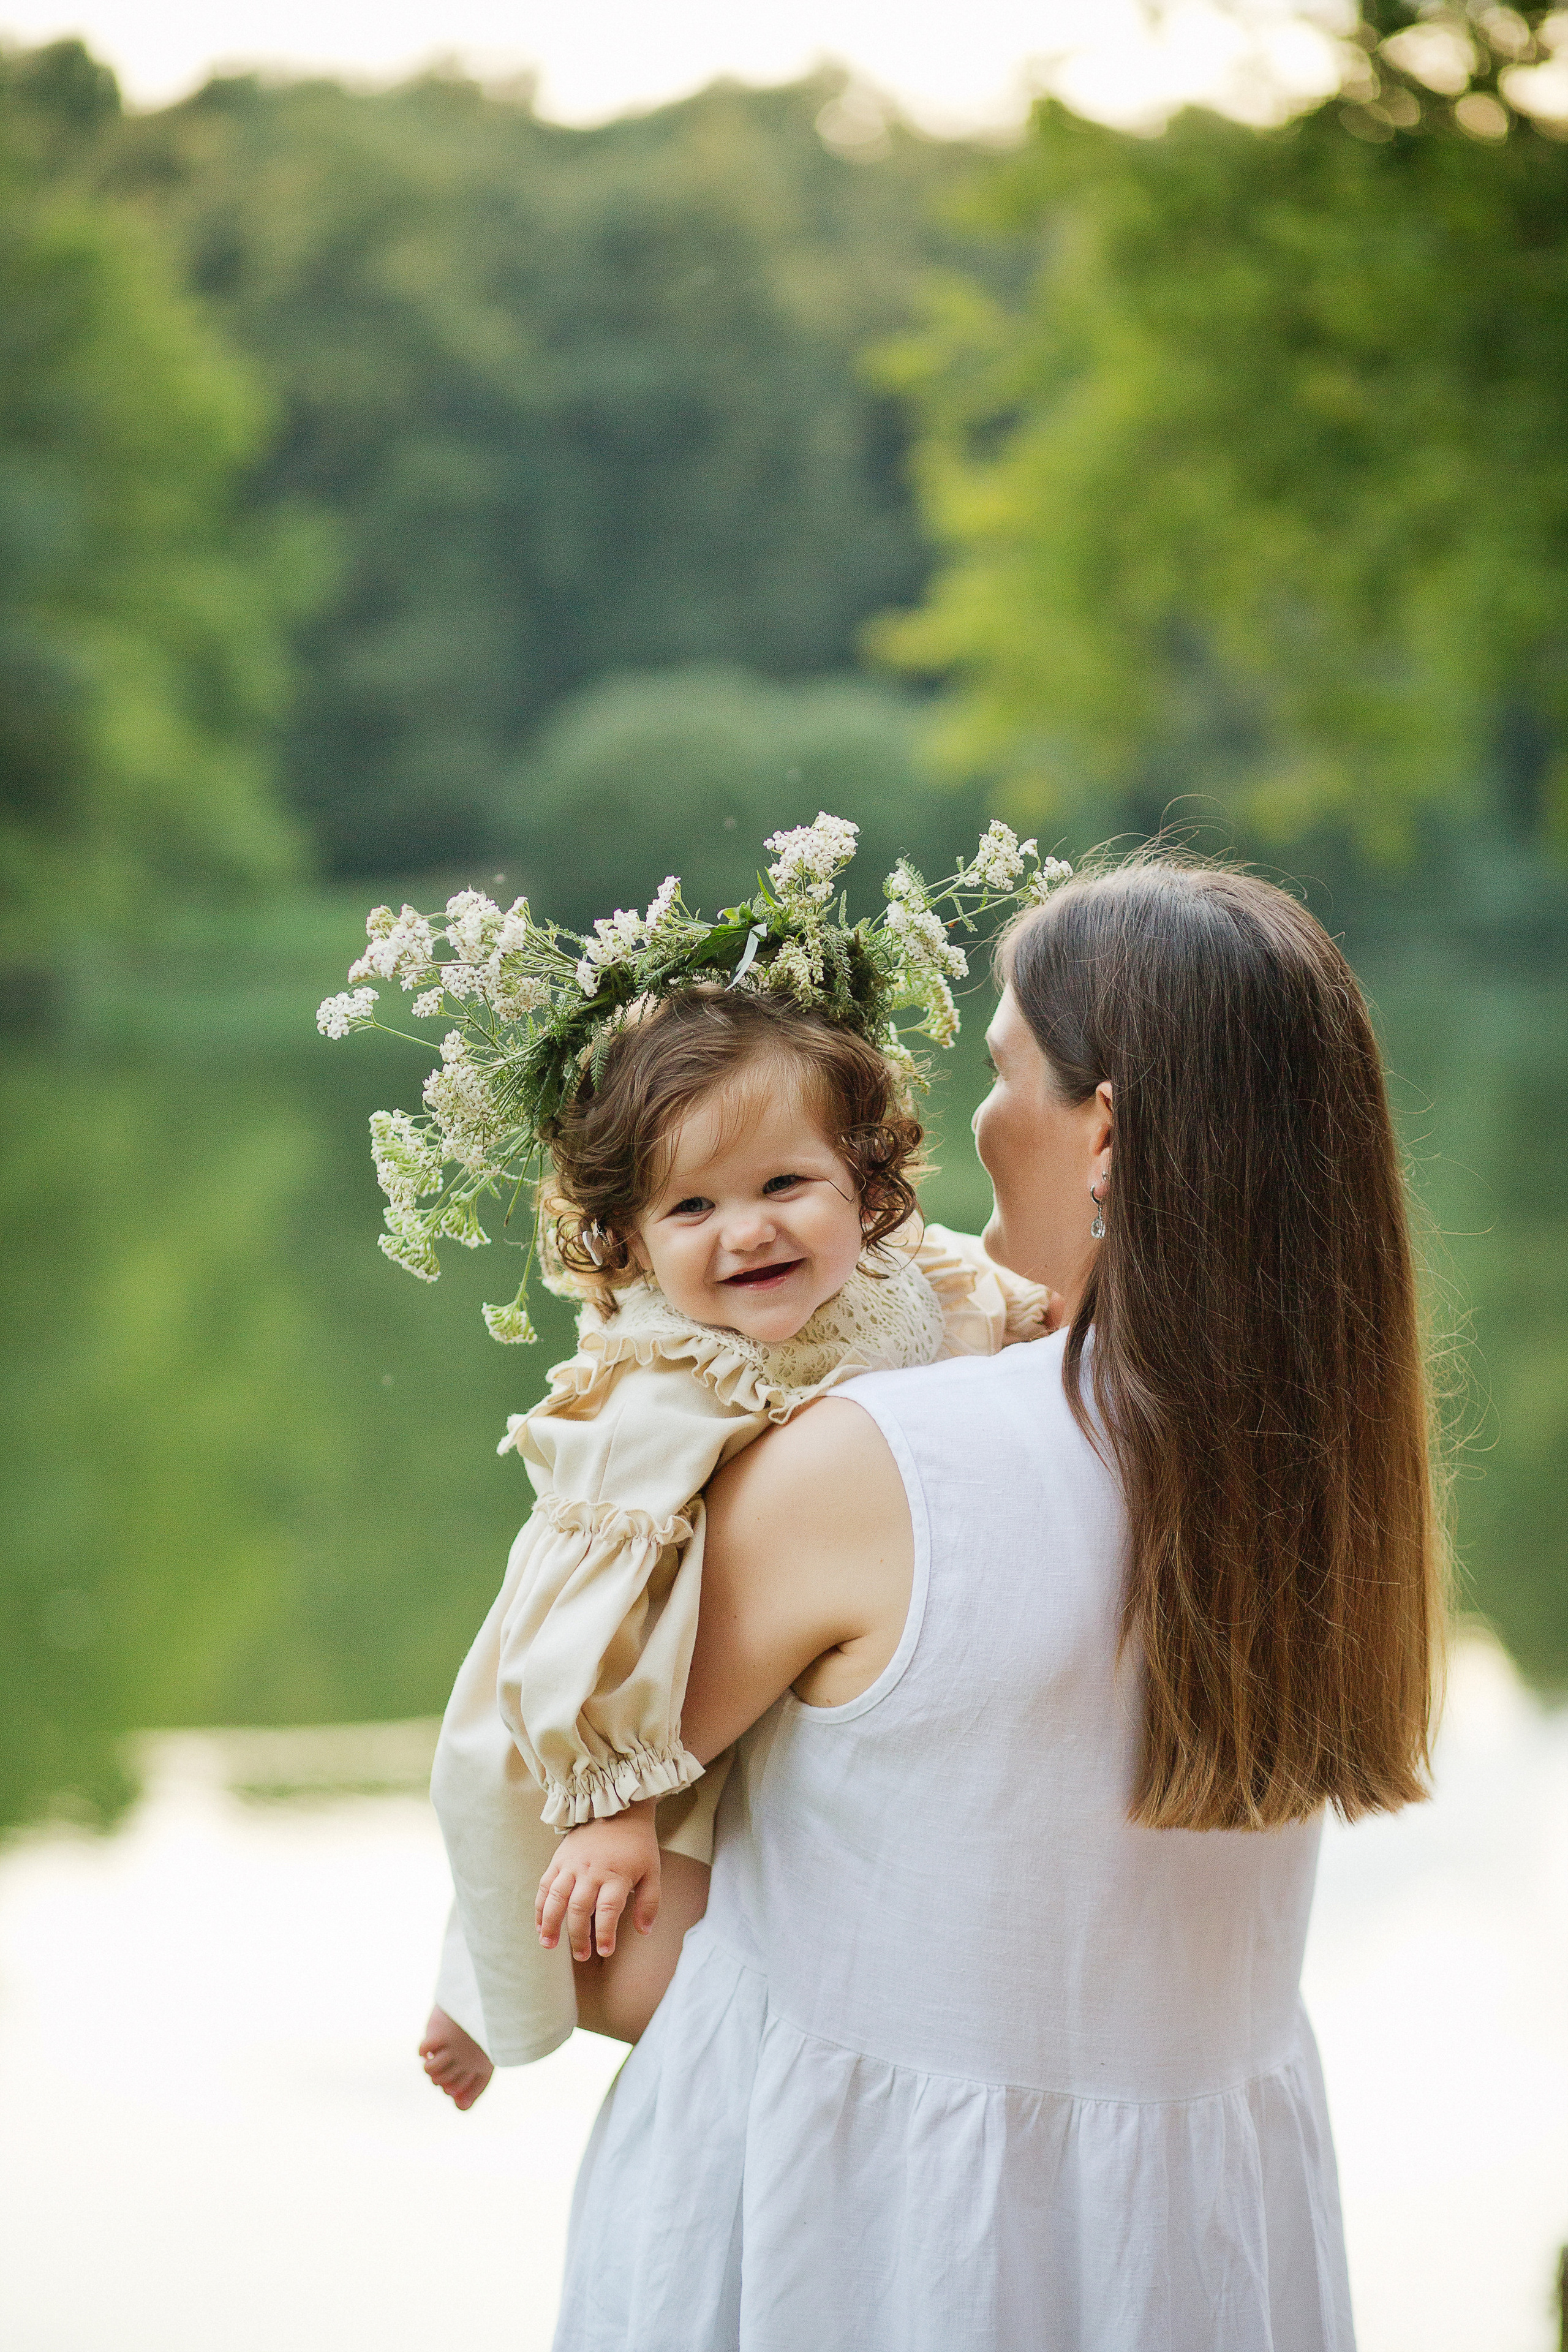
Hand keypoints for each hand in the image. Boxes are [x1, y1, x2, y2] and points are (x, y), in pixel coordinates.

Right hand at [418, 2004, 492, 2109]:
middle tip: (442, 2061)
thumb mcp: (485, 2053)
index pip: (467, 2095)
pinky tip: (428, 2044)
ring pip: (431, 2070)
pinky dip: (423, 2048)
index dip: (455, 2092)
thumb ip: (474, 2082)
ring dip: (429, 2064)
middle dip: (439, 2078)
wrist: (487, 1991)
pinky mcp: (441, 2034)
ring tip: (433, 2054)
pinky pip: (423, 2049)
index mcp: (485, 2066)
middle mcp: (469, 2062)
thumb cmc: (487, 2022)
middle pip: (444, 2086)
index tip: (451, 2085)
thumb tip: (459, 2106)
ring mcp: (454, 2048)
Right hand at [536, 1800, 659, 1962]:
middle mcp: (592, 1871)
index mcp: (616, 1875)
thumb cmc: (637, 1845)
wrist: (618, 1809)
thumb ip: (649, 1902)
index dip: (605, 1932)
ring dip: (550, 1923)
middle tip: (582, 1955)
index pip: (608, 1909)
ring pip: (556, 1897)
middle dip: (578, 1936)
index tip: (605, 1952)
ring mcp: (572, 1865)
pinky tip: (540, 1926)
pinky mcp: (559, 1860)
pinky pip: (545, 1886)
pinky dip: (540, 1907)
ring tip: (548, 1945)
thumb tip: (644, 1932)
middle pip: (579, 1908)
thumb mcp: (652, 1871)